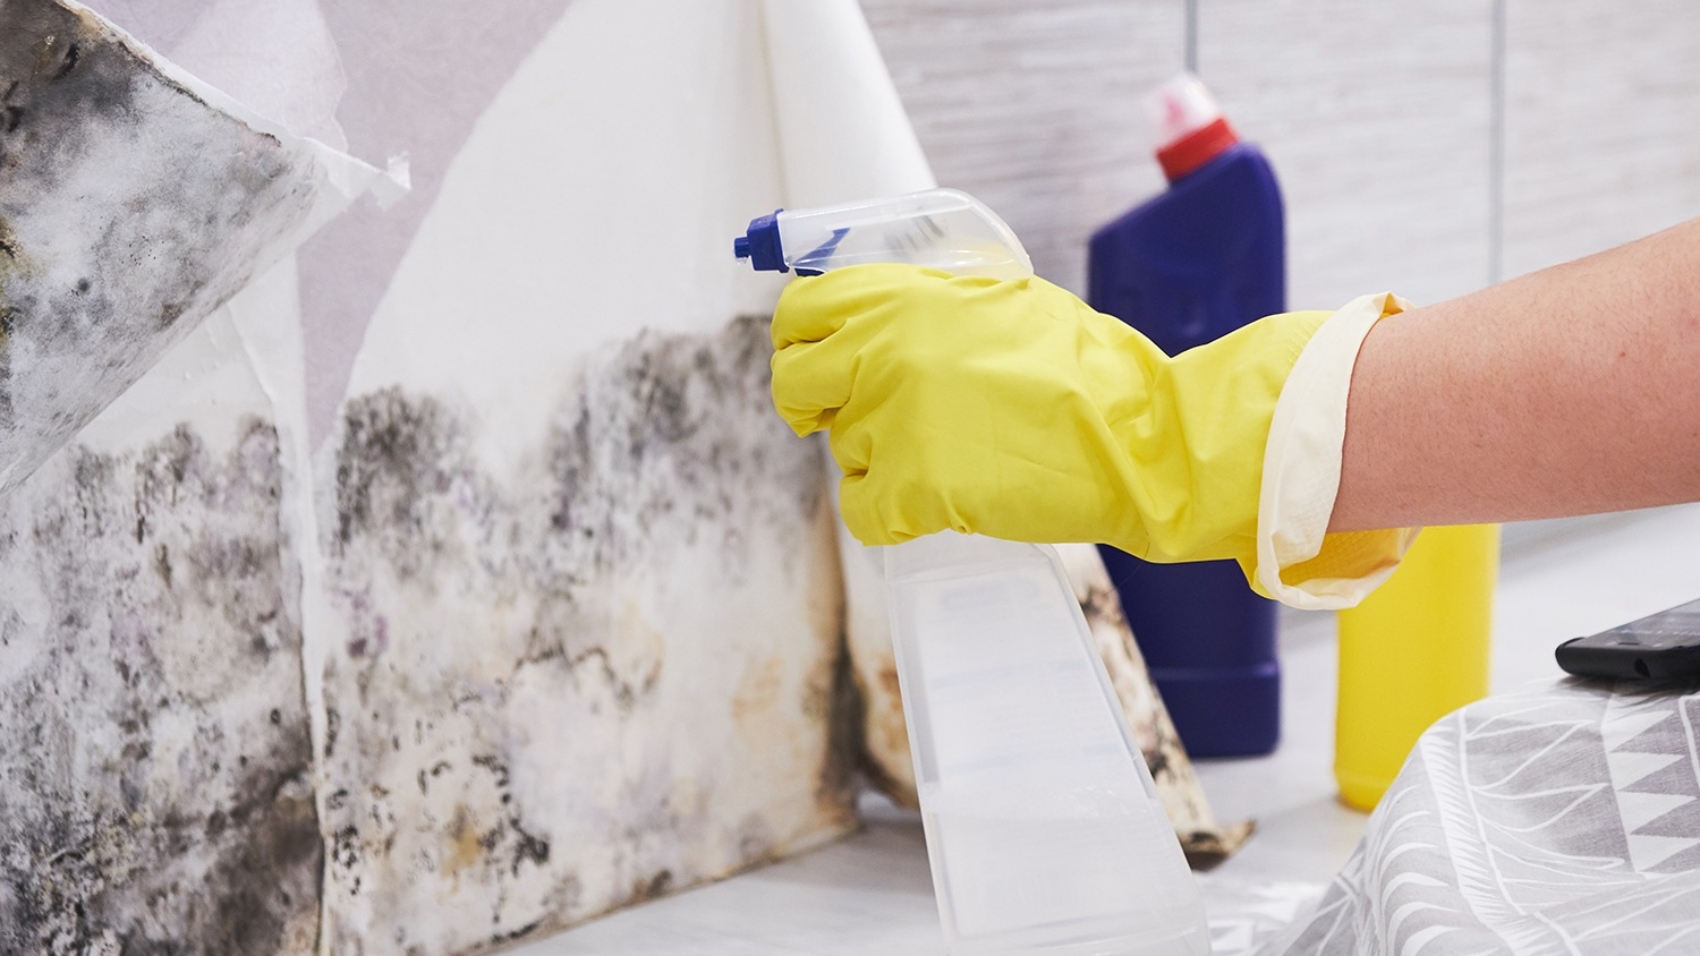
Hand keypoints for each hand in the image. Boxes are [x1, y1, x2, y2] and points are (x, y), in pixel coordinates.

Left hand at [769, 263, 1329, 566]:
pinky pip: (862, 512)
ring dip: (883, 459)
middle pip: (793, 386)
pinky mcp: (910, 487)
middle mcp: (881, 352)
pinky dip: (894, 515)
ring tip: (955, 452)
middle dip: (817, 407)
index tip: (818, 363)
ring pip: (841, 451)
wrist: (1138, 437)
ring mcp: (890, 420)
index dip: (801, 342)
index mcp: (899, 296)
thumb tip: (872, 323)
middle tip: (855, 420)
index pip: (798, 311)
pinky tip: (941, 500)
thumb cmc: (1082, 371)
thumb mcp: (995, 300)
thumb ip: (923, 308)